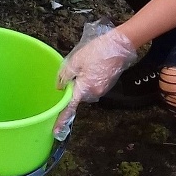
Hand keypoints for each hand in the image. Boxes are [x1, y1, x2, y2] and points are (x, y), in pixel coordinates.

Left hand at [53, 23, 137, 138]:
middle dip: (72, 88)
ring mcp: (101, 90)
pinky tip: (90, 65)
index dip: (62, 119)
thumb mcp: (75, 60)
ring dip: (80, 82)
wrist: (119, 45)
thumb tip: (60, 87)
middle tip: (69, 73)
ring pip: (84, 90)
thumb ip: (65, 75)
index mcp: (85, 88)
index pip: (70, 107)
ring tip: (83, 64)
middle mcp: (94, 93)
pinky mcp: (105, 84)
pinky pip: (91, 85)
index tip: (55, 130)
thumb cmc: (97, 51)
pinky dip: (87, 79)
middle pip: (77, 96)